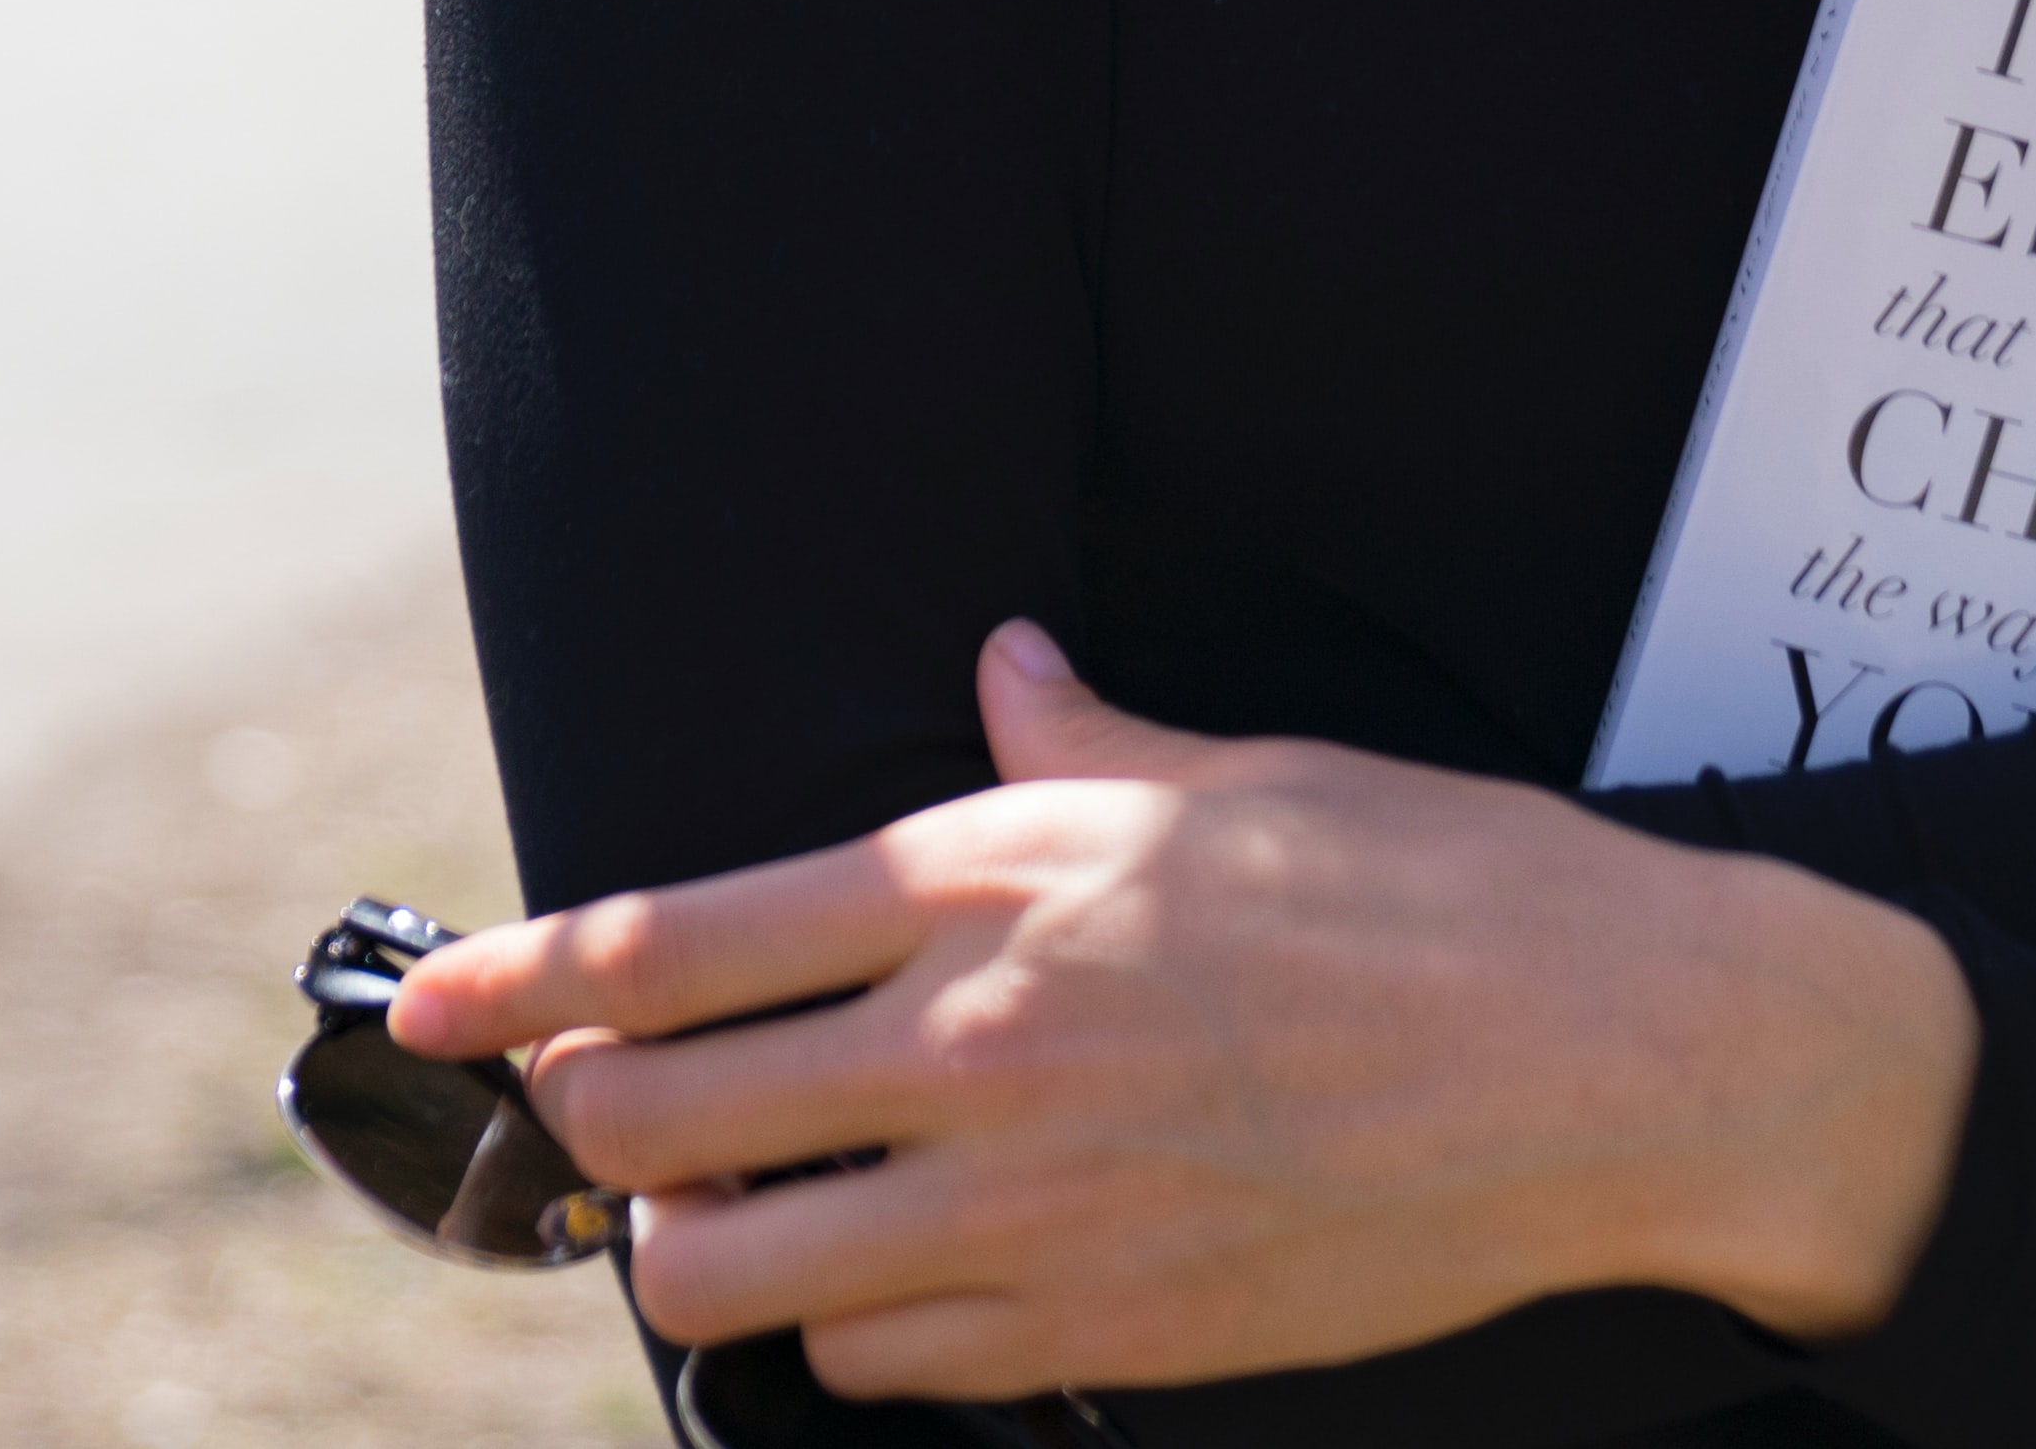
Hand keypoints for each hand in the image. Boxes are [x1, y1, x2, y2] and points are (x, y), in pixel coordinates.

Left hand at [386, 627, 1977, 1401]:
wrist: (1606, 1056)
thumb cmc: (1437, 885)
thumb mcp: (1242, 772)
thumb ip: (1078, 741)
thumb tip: (1001, 670)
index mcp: (1005, 877)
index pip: (681, 940)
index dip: (521, 978)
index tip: (429, 1004)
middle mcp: (984, 1040)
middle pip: (660, 1121)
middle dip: (593, 1125)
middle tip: (608, 1114)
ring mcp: (1032, 1205)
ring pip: (735, 1278)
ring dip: (704, 1248)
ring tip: (737, 1210)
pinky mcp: (1096, 1331)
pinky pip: (878, 1367)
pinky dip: (850, 1331)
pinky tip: (895, 1280)